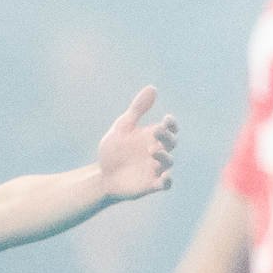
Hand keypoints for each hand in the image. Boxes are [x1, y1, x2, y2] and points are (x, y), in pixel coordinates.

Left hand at [97, 85, 177, 201]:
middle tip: (157, 131)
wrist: (101, 175)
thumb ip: (138, 109)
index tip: (167, 119)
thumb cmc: (114, 150)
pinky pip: (164, 184)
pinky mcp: (151, 184)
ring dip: (164, 156)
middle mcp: (158, 151)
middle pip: (171, 143)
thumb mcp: (123, 127)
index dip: (171, 124)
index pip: (169, 128)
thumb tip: (153, 88)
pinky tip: (165, 177)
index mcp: (153, 137)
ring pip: (168, 162)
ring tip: (154, 151)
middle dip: (166, 136)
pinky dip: (167, 181)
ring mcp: (156, 168)